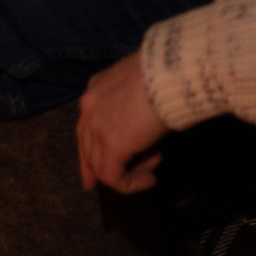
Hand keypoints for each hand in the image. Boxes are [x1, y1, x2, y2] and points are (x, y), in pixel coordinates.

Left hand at [75, 51, 168, 192]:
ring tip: (152, 167)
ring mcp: (96, 127)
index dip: (91, 148)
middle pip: (87, 146)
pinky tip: (149, 180)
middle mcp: (89, 107)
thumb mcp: (143, 86)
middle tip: (119, 182)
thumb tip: (143, 122)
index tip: (95, 168)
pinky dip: (130, 183)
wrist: (169, 72)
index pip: (86, 125)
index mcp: (96, 89)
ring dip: (128, 171)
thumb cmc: (165, 74)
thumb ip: (134, 104)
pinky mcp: (110, 145)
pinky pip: (112, 176)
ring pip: (100, 164)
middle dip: (98, 168)